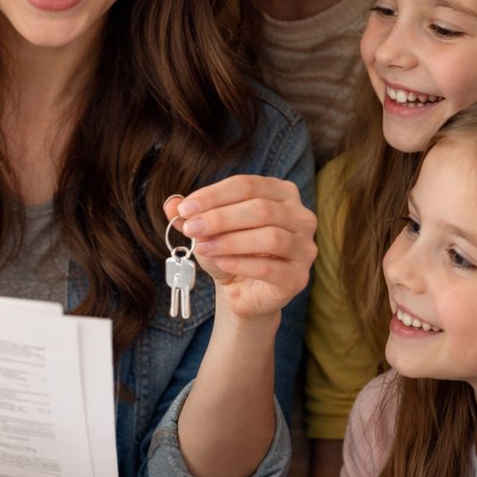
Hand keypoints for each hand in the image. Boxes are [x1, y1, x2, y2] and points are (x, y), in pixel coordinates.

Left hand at [164, 176, 315, 320]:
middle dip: (220, 218)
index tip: (185, 209)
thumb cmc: (230, 252)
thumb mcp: (207, 229)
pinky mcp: (298, 277)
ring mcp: (305, 248)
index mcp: (282, 193)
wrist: (243, 292)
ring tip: (202, 247)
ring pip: (270, 237)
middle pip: (261, 209)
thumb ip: (192, 214)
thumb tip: (171, 205)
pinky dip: (240, 263)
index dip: (213, 195)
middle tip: (191, 229)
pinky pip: (270, 267)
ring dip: (230, 241)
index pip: (247, 185)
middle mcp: (301, 217)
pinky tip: (218, 263)